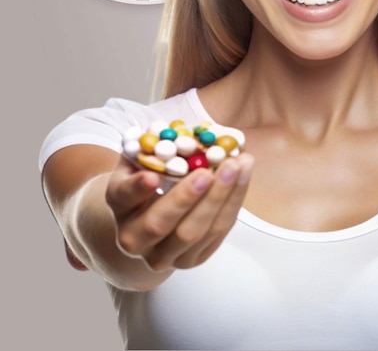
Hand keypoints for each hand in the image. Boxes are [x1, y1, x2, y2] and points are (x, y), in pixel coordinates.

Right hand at [105, 153, 253, 271]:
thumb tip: (181, 132)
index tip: (151, 175)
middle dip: (186, 197)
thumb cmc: (152, 178)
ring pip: (194, 232)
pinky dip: (233, 201)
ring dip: (220, 196)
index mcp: (119, 205)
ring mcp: (162, 255)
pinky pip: (217, 232)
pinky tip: (243, 174)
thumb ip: (156, 148)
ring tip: (237, 164)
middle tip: (207, 171)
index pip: (124, 197)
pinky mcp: (191, 259)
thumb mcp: (145, 160)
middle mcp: (134, 237)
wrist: (152, 221)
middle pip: (159, 224)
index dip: (137, 188)